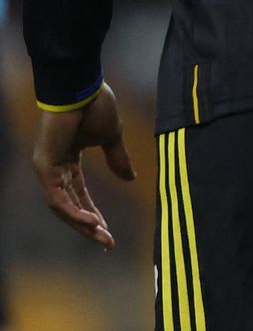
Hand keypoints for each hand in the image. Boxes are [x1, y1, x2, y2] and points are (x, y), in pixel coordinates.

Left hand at [32, 85, 134, 249]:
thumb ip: (118, 159)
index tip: (109, 230)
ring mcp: (47, 168)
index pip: (80, 195)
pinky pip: (57, 197)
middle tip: (107, 243)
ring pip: (61, 207)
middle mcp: (54, 168)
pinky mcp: (44, 166)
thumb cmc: (94, 106)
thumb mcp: (112, 138)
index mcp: (69, 161)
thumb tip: (131, 178)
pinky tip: (90, 221)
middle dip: (88, 226)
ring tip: (101, 236)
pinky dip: (73, 211)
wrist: (81, 88)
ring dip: (81, 224)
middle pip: (70, 206)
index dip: (94, 213)